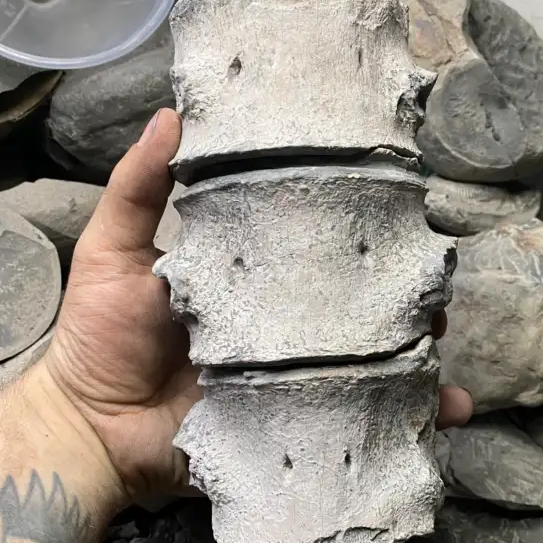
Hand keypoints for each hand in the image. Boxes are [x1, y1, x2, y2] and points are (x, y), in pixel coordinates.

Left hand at [43, 109, 470, 501]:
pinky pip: (360, 418)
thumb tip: (172, 112)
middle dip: (402, 293)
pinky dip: (411, 416)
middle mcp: (286, 323)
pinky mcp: (299, 423)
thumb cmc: (102, 334)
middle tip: (427, 285)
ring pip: (372, 357)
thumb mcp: (114, 250)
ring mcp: (297, 375)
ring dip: (417, 350)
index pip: (316, 246)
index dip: (358, 229)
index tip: (397, 206)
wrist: (92, 430)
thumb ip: (140, 188)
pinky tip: (451, 408)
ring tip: (439, 341)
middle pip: (359, 303)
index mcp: (254, 278)